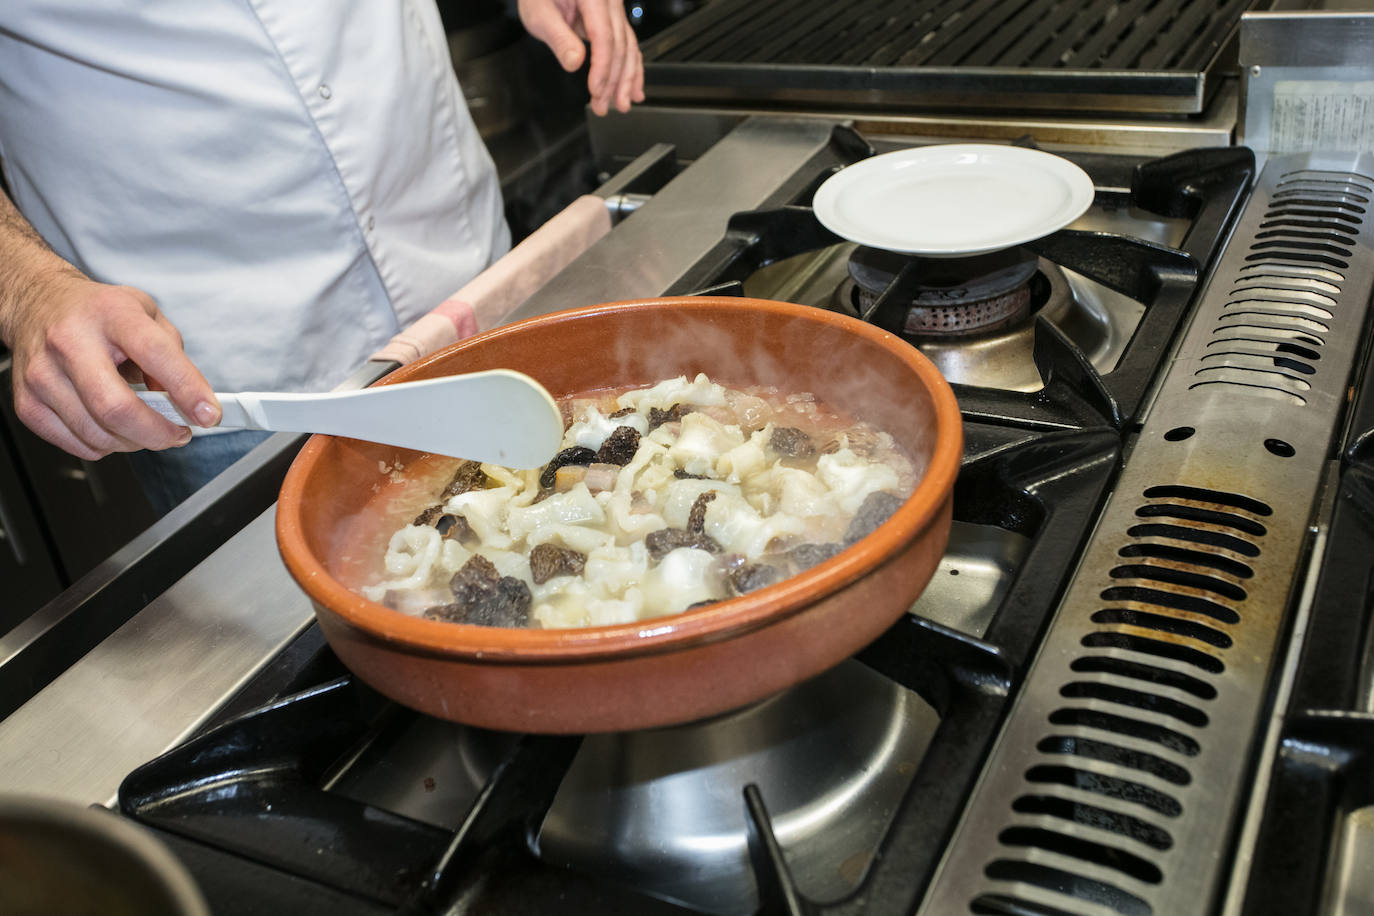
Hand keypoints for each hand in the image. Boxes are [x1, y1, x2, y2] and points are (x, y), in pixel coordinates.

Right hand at [3, 269, 220, 459]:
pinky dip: (105, 446)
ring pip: (97, 434)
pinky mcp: (27, 403)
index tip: (209, 415)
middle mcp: (70, 342)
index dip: (188, 390)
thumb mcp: (146, 315)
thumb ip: (173, 355)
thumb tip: (186, 401)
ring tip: (146, 427)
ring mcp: (42, 374)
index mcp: (110, 314)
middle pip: (116, 407)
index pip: (155, 354)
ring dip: (134, 442)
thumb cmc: (98, 312)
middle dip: (158, 433)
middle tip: (178, 433)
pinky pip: (77, 445)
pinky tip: (112, 427)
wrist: (38, 305)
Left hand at [517, 0, 644, 115]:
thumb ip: (558, 37)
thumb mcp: (539, 13)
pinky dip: (631, 68)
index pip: (605, 37)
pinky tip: (633, 88)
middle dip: (614, 81)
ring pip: (628, 48)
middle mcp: (610, 1)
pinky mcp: (613, 20)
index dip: (603, 67)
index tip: (596, 90)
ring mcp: (614, 10)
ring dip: (626, 79)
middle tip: (604, 106)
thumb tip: (574, 62)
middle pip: (620, 46)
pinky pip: (627, 45)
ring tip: (621, 104)